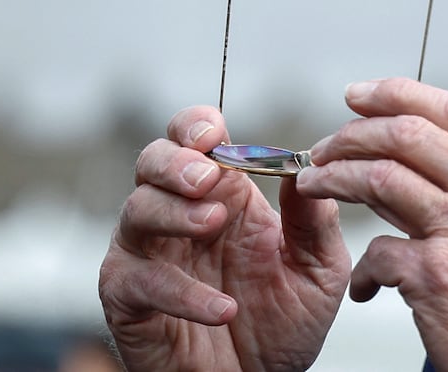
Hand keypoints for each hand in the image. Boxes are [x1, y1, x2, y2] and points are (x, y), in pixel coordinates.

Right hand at [98, 107, 351, 371]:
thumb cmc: (284, 322)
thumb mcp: (317, 268)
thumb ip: (315, 219)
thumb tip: (307, 164)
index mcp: (226, 195)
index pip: (196, 141)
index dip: (196, 125)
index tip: (213, 131)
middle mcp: (180, 216)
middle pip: (153, 161)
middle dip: (176, 160)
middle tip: (206, 177)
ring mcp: (150, 255)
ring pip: (136, 211)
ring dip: (173, 212)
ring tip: (212, 224)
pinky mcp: (129, 300)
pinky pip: (139, 282)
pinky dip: (180, 292)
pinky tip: (222, 309)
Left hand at [294, 78, 447, 371]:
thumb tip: (440, 159)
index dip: (401, 94)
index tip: (364, 96)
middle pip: (411, 134)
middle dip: (354, 132)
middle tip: (328, 145)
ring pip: (380, 177)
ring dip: (335, 178)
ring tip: (317, 184)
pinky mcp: (437, 276)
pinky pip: (376, 252)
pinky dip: (363, 270)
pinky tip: (367, 286)